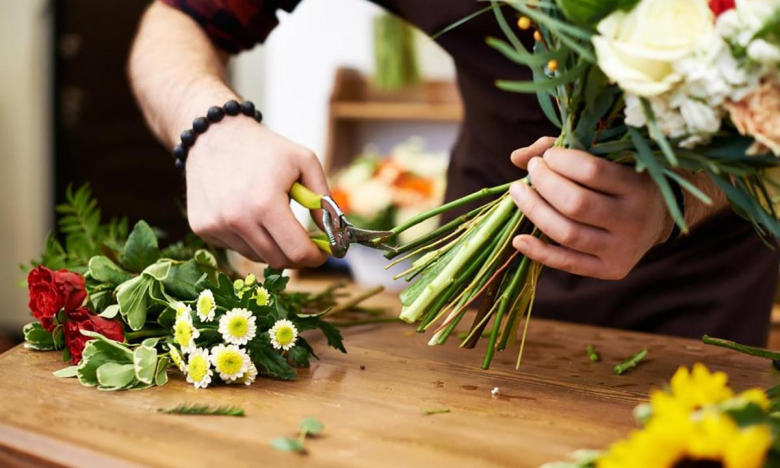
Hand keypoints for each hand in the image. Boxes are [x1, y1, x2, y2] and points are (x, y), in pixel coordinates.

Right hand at [185, 117, 328, 268]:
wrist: (214, 135)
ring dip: (272, 245)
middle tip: (305, 241)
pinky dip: (249, 238)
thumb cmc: (265, 148)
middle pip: (278, 260)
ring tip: (272, 217)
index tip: (323, 252)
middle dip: (297, 255)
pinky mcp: (202, 228)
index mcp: (265, 204)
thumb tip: (332, 233)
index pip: (297, 252)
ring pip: (257, 257)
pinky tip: (247, 213)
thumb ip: (323, 199)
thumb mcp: (304, 162)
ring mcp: (216, 226)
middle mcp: (237, 220)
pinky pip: (236, 247)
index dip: (316, 257)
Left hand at [508, 137, 671, 279]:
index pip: (591, 171)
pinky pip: (567, 263)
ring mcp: (623, 248)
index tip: (547, 156)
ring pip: (567, 233)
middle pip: (576, 204)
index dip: (561, 161)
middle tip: (532, 170)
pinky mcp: (611, 269)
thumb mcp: (608, 159)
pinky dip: (538, 252)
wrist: (658, 219)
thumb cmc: (623, 180)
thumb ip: (565, 153)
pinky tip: (519, 239)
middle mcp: (634, 220)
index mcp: (638, 186)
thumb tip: (517, 158)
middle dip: (544, 183)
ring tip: (518, 192)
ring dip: (534, 211)